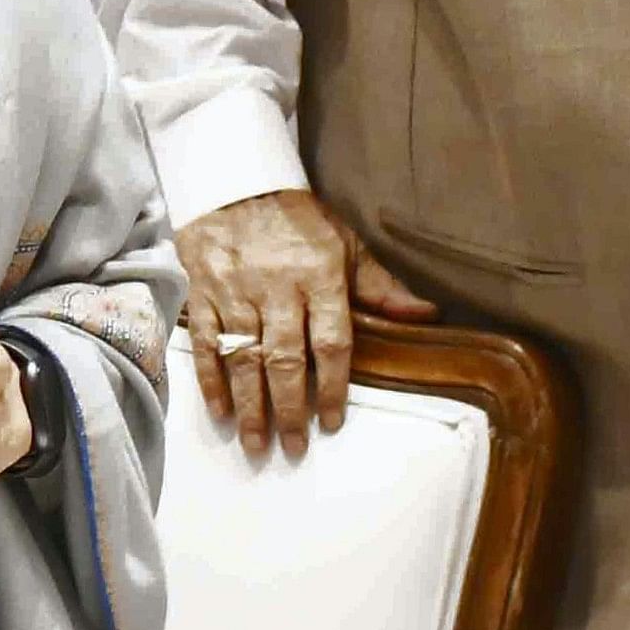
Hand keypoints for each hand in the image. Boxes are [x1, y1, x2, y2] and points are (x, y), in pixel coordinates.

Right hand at [178, 188, 436, 456]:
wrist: (234, 180)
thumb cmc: (298, 219)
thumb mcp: (346, 245)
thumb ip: (381, 288)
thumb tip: (426, 317)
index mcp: (319, 276)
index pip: (330, 342)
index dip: (332, 386)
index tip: (332, 422)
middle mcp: (277, 289)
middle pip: (284, 360)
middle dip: (289, 410)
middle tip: (294, 449)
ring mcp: (235, 292)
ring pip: (244, 359)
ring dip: (251, 407)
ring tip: (258, 445)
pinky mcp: (202, 293)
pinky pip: (207, 344)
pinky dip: (212, 381)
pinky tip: (221, 413)